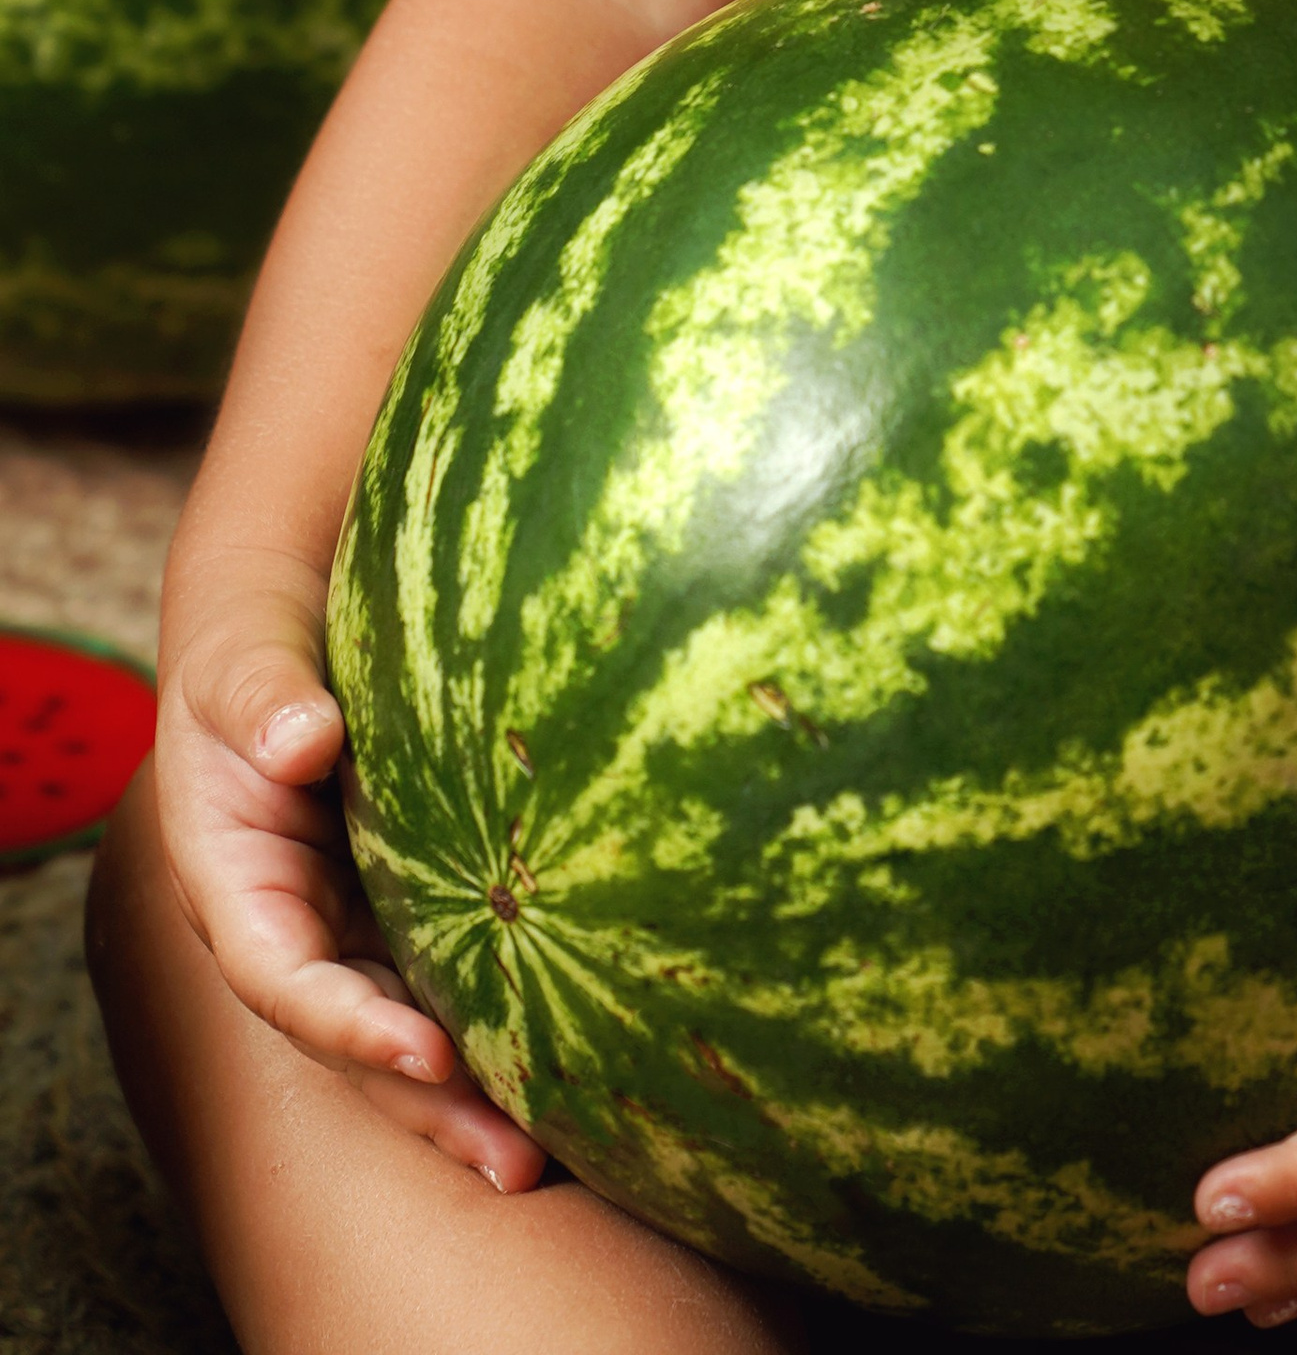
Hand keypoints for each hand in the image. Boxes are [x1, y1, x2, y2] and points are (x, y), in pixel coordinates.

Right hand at [154, 571, 543, 1188]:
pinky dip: (502, 1021)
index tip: (425, 1053)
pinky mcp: (411, 904)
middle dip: (427, 1106)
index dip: (349, 1025)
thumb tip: (300, 741)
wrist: (282, 625)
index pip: (286, 981)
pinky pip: (455, 976)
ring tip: (551, 1157)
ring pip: (409, 1023)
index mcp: (236, 891)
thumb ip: (260, 701)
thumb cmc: (251, 646)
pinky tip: (573, 1064)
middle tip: (513, 1159)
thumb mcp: (240, 664)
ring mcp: (355, 924)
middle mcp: (295, 929)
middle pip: (355, 1037)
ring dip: (471, 1095)